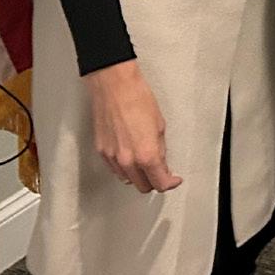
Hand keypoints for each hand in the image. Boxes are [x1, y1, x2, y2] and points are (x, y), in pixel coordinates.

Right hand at [83, 60, 181, 193]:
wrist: (114, 88)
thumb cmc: (138, 99)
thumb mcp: (160, 124)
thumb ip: (160, 148)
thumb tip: (161, 160)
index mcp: (147, 154)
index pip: (160, 183)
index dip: (170, 183)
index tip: (173, 180)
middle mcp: (128, 161)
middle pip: (143, 186)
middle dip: (154, 182)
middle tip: (161, 172)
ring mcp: (113, 158)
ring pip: (127, 179)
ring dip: (138, 176)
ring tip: (145, 164)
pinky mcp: (101, 152)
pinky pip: (114, 169)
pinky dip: (124, 169)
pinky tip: (130, 158)